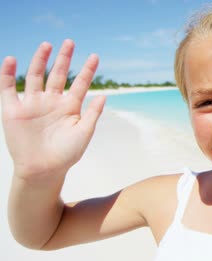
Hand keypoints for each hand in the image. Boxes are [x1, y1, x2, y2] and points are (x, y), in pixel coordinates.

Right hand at [0, 39, 105, 180]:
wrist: (43, 170)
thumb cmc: (67, 155)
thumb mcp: (84, 133)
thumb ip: (93, 114)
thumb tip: (105, 95)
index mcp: (70, 107)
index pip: (80, 84)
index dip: (87, 70)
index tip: (95, 56)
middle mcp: (52, 102)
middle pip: (58, 75)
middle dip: (64, 59)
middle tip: (70, 42)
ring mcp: (32, 104)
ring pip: (35, 76)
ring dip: (40, 60)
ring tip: (46, 45)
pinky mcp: (13, 110)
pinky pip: (7, 88)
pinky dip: (7, 74)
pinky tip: (10, 60)